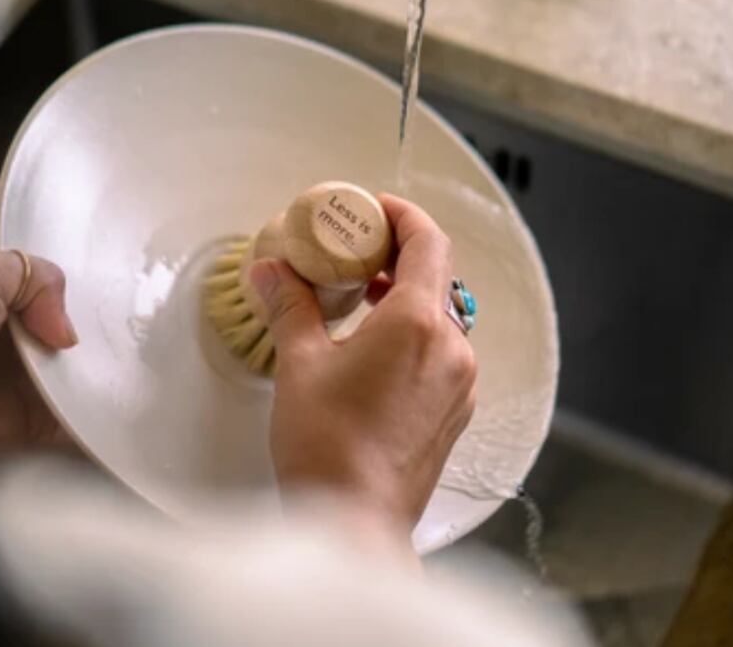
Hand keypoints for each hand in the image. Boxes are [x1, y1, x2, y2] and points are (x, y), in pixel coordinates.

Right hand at [252, 194, 475, 557]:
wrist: (354, 522)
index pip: (428, 242)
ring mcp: (459, 383)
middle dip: (397, 256)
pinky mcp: (455, 413)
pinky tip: (374, 350)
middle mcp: (450, 348)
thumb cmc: (327, 447)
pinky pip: (443, 353)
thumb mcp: (299, 363)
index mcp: (416, 323)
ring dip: (405, 298)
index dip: (402, 215)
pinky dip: (414, 335)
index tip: (374, 210)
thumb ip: (290, 306)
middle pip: (437, 277)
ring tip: (360, 301)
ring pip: (441, 317)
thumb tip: (273, 272)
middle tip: (357, 253)